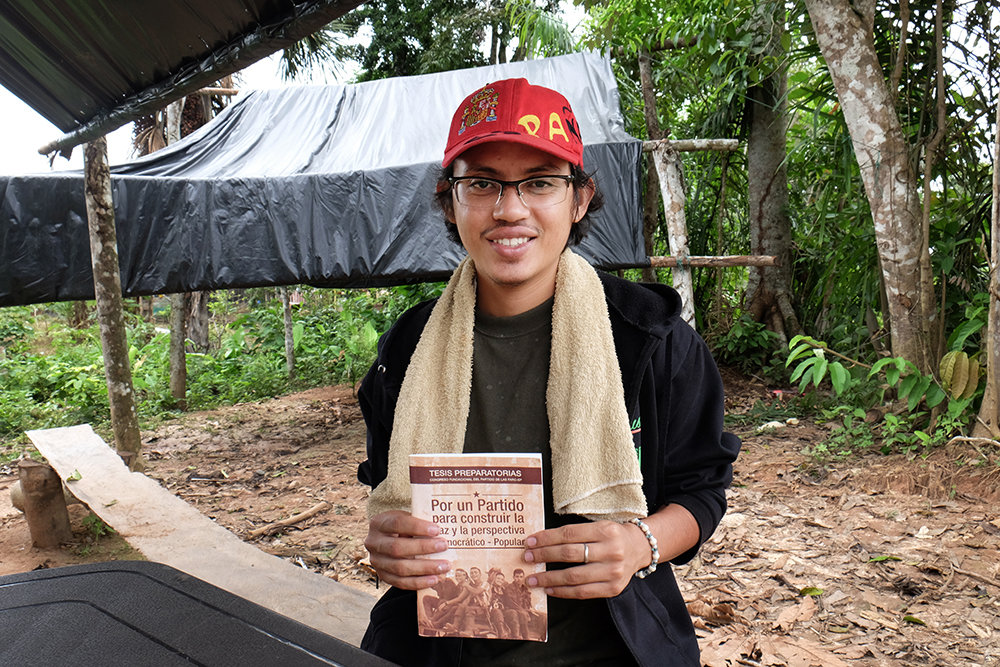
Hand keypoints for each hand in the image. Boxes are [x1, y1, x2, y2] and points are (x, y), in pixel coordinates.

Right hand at [364, 510, 449, 589]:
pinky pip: (400, 583)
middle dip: (423, 548)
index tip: (437, 529)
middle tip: (444, 546)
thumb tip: (447, 528)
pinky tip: (434, 579)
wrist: (388, 539)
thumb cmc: (403, 527)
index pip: (397, 523)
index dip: (417, 527)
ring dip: (425, 568)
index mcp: (379, 523)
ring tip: (444, 566)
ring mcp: (376, 561)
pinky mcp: (382, 576)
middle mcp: (373, 543)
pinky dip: (419, 582)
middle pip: (397, 548)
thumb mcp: (407, 518)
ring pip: (400, 568)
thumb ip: (420, 522)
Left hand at [521, 520, 649, 598]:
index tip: (529, 542)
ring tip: (532, 579)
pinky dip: (563, 591)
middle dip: (544, 556)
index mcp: (605, 530)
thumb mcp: (597, 526)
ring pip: (574, 576)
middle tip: (527, 558)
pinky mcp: (613, 588)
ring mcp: (613, 571)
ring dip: (549, 578)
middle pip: (570, 554)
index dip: (546, 538)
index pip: (569, 534)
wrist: (639, 548)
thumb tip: (540, 542)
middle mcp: (610, 550)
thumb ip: (574, 534)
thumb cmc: (611, 536)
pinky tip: (549, 589)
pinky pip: (583, 592)